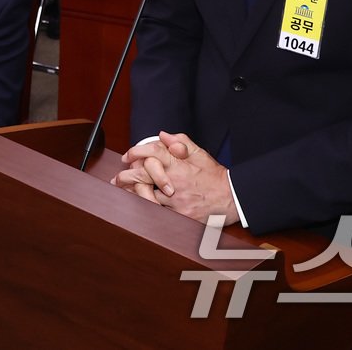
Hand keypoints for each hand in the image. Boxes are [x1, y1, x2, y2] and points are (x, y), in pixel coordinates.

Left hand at [114, 131, 238, 224]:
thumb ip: (181, 142)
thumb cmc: (215, 177)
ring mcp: (177, 200)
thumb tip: (163, 136)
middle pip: (143, 176)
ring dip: (134, 193)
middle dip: (127, 176)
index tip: (128, 156)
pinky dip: (148, 208)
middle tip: (118, 178)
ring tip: (124, 192)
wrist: (233, 199)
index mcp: (180, 165)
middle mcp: (176, 182)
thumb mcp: (200, 155)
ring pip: (147, 197)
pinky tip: (139, 205)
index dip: (136, 152)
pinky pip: (158, 213)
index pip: (153, 153)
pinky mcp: (180, 216)